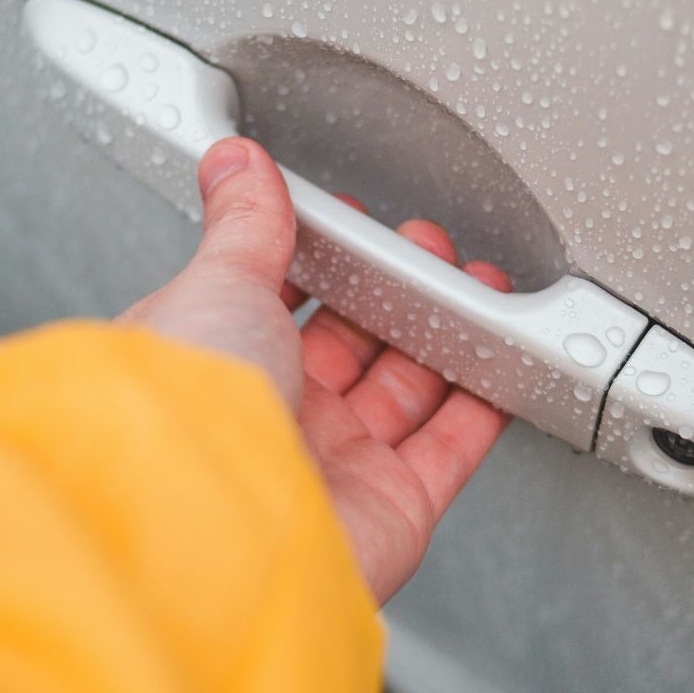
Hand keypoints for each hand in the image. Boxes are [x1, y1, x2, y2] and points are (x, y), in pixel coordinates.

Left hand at [118, 137, 511, 602]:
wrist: (219, 529)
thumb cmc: (189, 411)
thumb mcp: (215, 283)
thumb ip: (243, 224)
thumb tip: (235, 164)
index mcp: (212, 359)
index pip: (274, 298)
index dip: (323, 260)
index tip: (361, 224)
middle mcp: (269, 416)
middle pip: (349, 343)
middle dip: (395, 291)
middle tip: (432, 250)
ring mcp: (330, 466)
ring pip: (405, 390)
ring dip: (445, 337)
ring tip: (479, 287)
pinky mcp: (390, 509)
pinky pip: (451, 448)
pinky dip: (485, 405)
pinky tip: (503, 362)